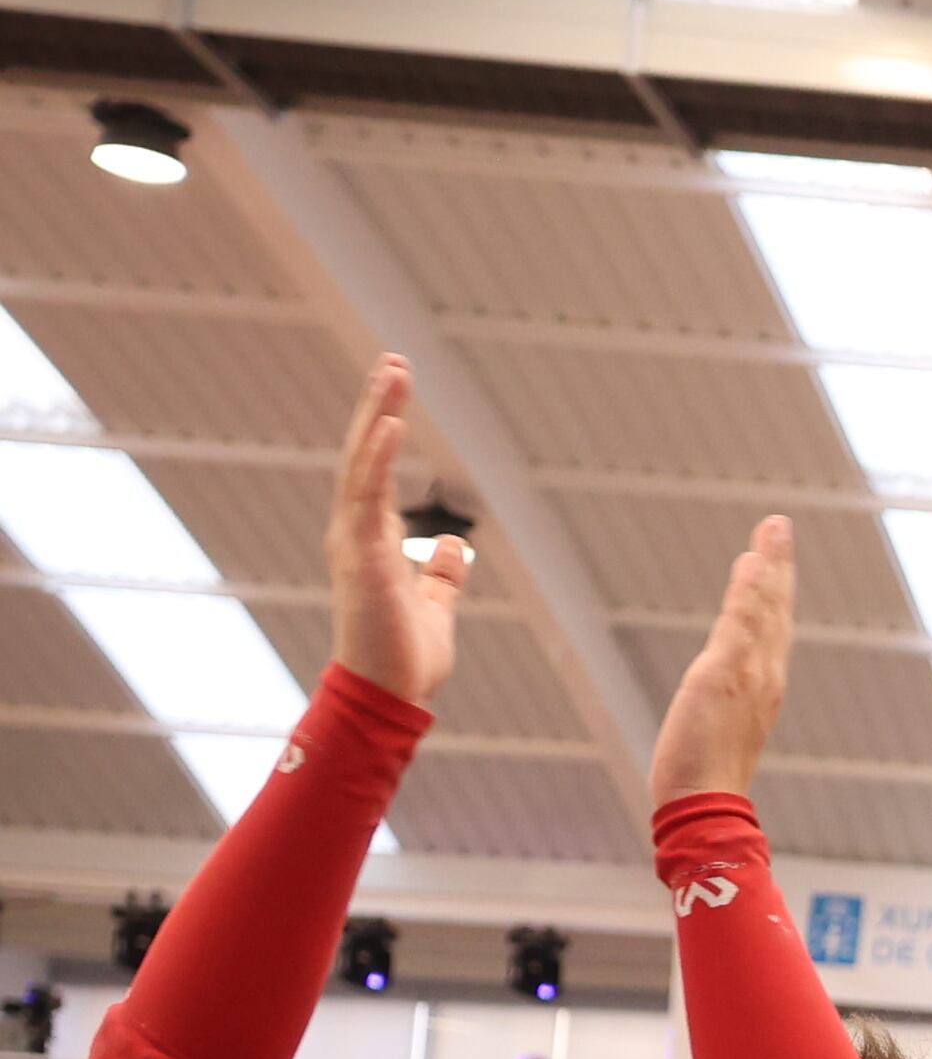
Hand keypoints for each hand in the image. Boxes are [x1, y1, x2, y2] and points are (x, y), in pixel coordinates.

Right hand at [324, 357, 466, 709]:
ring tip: (392, 371)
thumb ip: (441, 575)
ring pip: (361, 464)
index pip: (374, 470)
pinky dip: (377, 458)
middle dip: (376, 405)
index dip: (383, 428)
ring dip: (376, 415)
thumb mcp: (434, 606)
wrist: (389, 697)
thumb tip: (453, 545)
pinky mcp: (360, 557)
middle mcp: (353, 533)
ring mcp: (352, 542)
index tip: (395, 389)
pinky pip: (365, 497)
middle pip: (363, 455)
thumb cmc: (405, 658)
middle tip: (394, 361)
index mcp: (369, 541)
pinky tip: (388, 423)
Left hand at [650, 518, 793, 807]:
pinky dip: (751, 591)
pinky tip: (751, 561)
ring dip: (770, 567)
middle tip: (778, 526)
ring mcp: (748, 675)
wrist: (705, 806)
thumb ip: (718, 716)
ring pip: (763, 611)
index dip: (773, 594)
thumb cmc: (705, 782)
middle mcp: (764, 677)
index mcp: (763, 690)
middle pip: (775, 613)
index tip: (771, 561)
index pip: (770, 632)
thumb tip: (713, 709)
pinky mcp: (725, 675)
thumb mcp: (715, 737)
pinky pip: (742, 625)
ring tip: (772, 530)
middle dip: (778, 568)